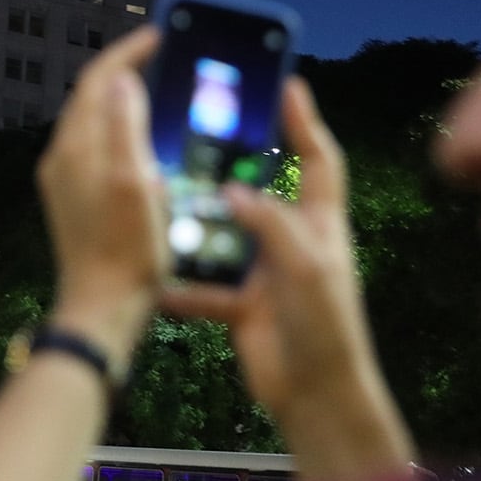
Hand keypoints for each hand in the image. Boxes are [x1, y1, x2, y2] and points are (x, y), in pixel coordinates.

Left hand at [37, 25, 167, 363]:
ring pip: (95, 124)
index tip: (160, 35)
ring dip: (124, 102)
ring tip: (163, 91)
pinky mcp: (76, 202)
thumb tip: (121, 77)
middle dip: (126, 71)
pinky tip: (150, 144)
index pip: (96, 81)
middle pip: (92, 98)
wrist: (102, 311)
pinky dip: (123, 132)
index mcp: (76, 147)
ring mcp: (67, 181)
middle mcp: (63, 158)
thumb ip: (125, 125)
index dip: (127, 52)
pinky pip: (98, 150)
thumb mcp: (133, 182)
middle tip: (165, 58)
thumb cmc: (126, 250)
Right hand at [161, 77, 414, 480]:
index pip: (318, 158)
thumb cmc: (327, 329)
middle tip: (202, 127)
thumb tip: (230, 191)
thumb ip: (270, 223)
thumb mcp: (307, 267)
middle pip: (263, 186)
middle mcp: (292, 240)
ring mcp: (264, 271)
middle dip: (236, 160)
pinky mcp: (239, 302)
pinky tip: (152, 273)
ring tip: (164, 191)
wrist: (317, 398)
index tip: (284, 82)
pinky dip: (180, 282)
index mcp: (321, 223)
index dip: (303, 120)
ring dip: (198, 219)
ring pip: (225, 232)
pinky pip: (203, 283)